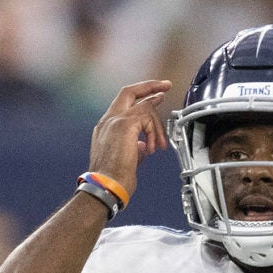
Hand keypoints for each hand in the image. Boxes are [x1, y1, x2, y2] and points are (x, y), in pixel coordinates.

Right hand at [88, 79, 171, 199]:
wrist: (105, 186)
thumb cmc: (113, 179)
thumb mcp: (127, 159)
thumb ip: (136, 147)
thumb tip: (145, 145)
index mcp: (106, 127)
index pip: (125, 103)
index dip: (142, 97)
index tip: (157, 95)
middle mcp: (108, 120)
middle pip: (129, 91)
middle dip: (150, 86)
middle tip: (166, 86)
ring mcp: (115, 120)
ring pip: (144, 107)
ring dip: (157, 125)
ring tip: (160, 145)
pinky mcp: (124, 124)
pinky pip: (147, 118)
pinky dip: (154, 133)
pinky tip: (153, 149)